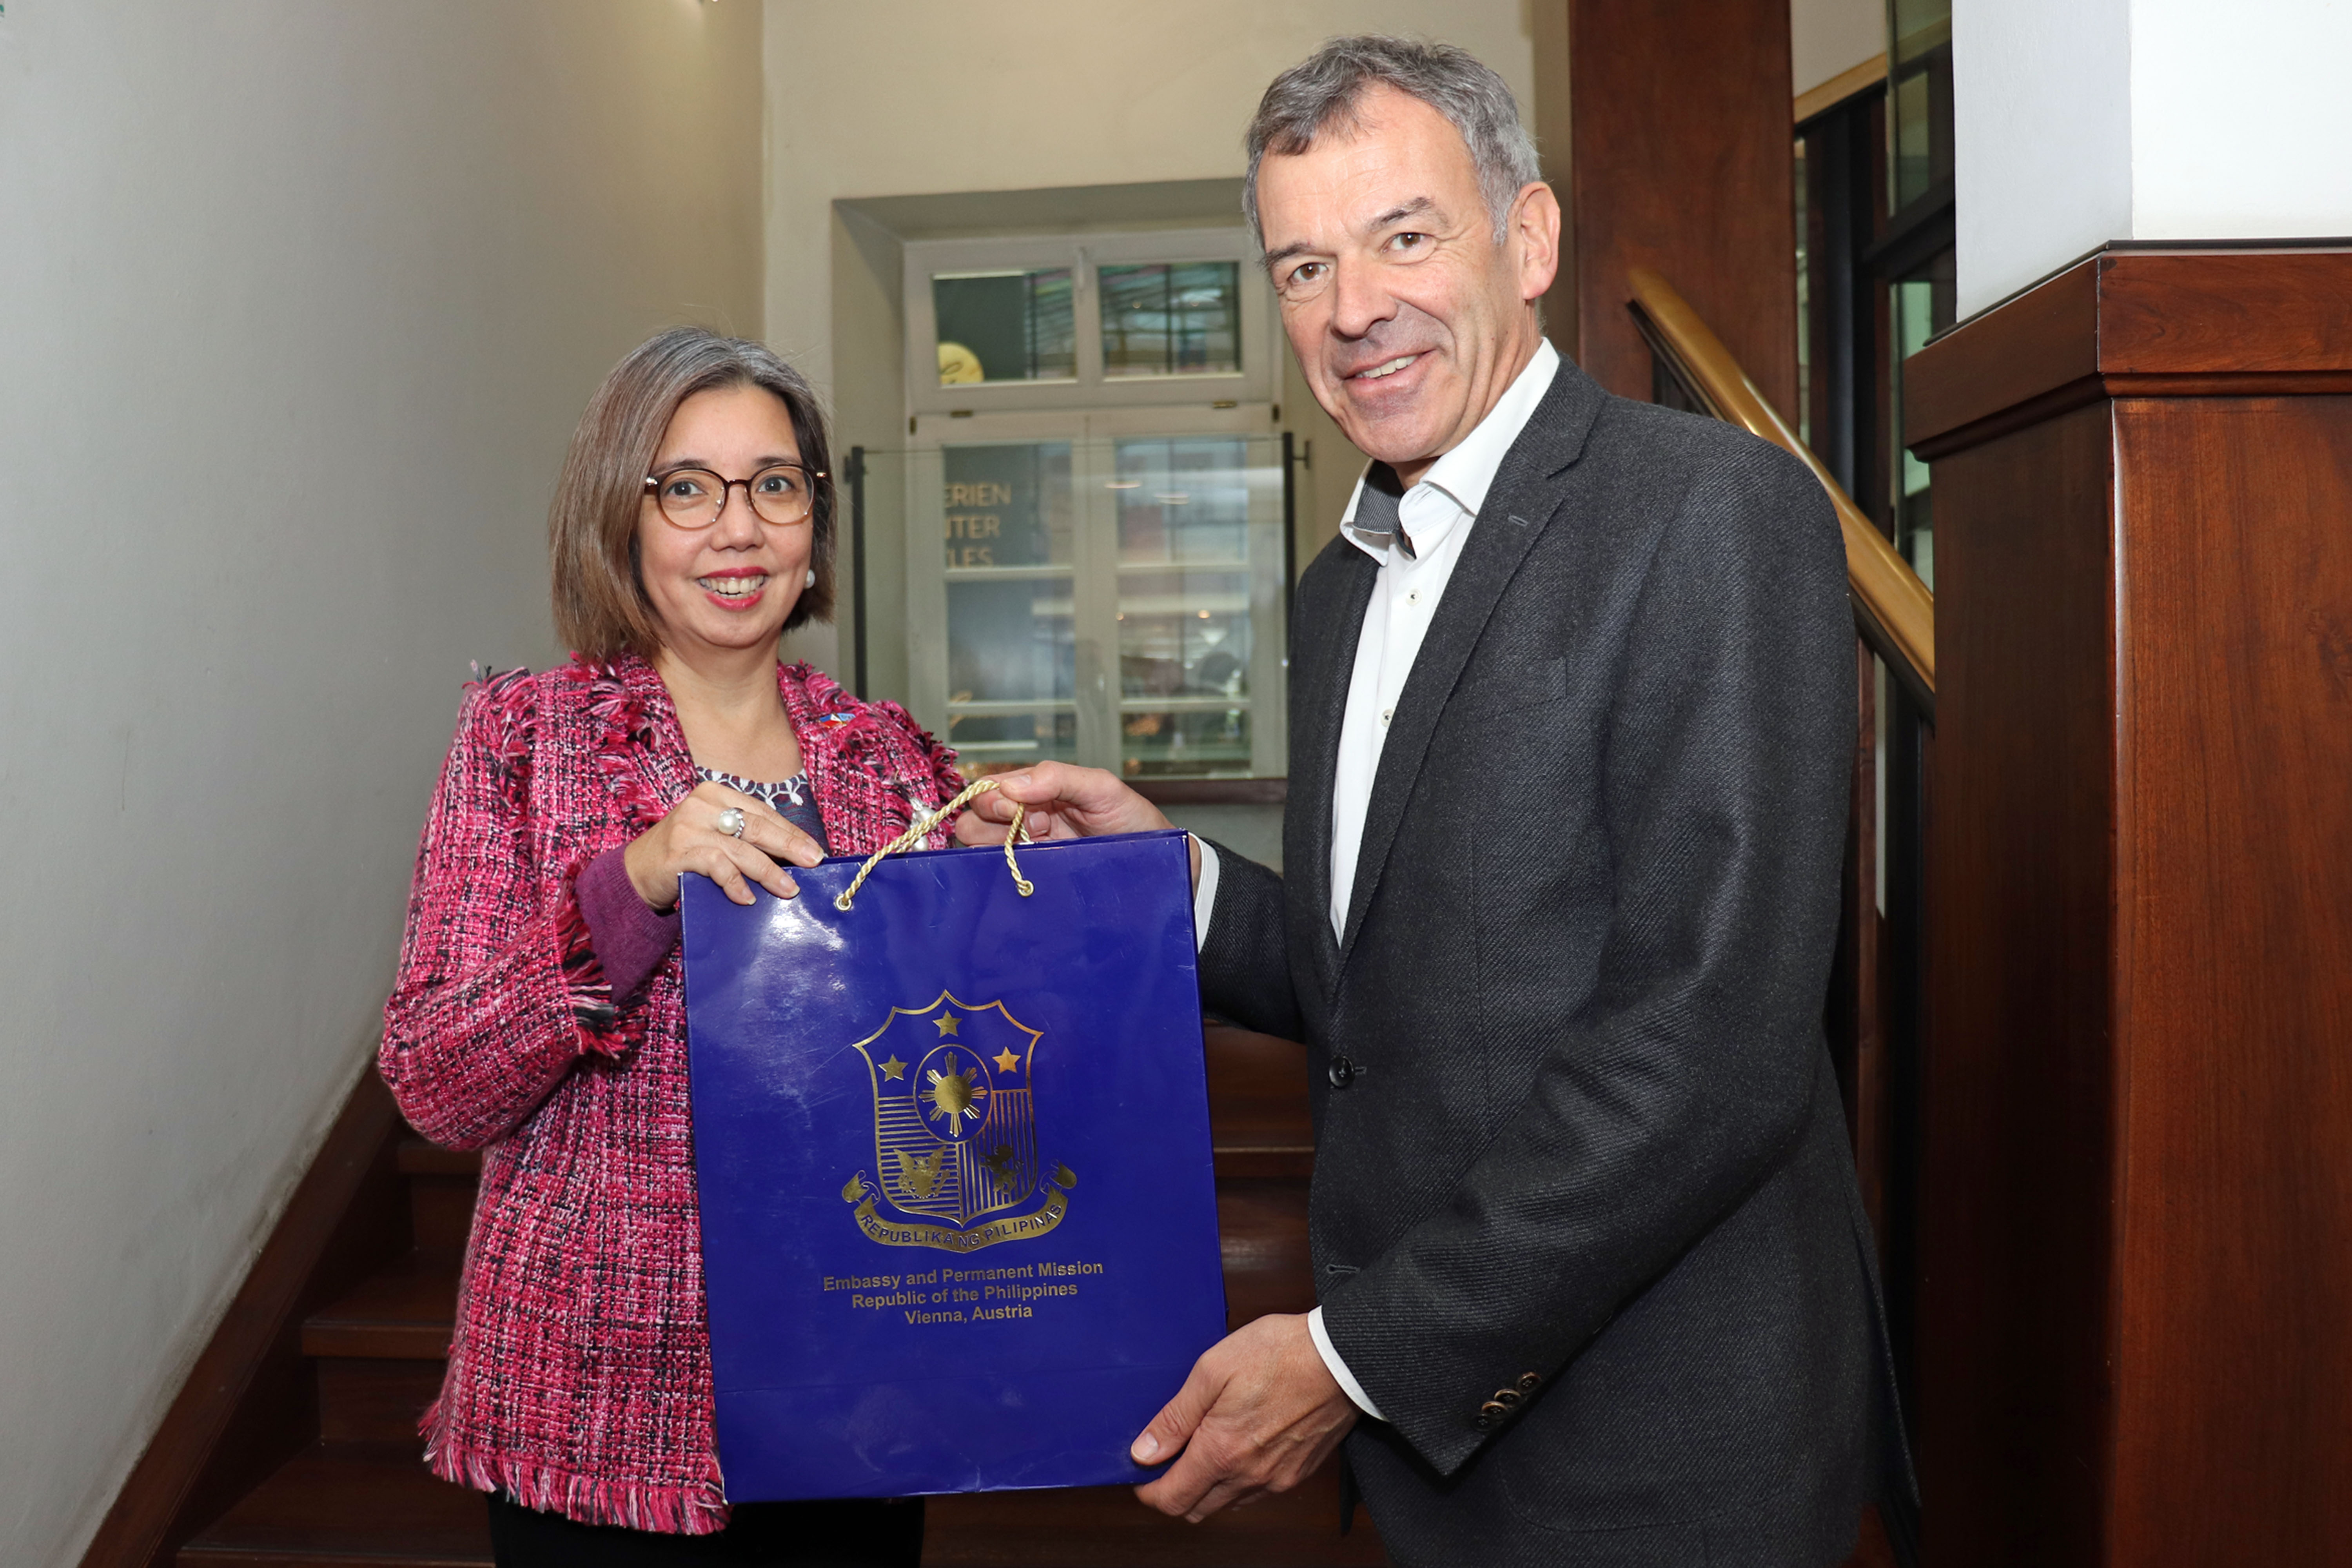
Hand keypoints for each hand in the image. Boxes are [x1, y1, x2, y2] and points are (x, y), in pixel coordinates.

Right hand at [622, 781, 822, 909]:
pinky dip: (735, 883)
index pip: (762, 811)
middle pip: (755, 826)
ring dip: (768, 871)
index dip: (790, 831)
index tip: (814, 850)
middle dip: (788, 846)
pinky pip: (716, 866)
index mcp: (716, 794)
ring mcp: (688, 828)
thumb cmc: (687, 853)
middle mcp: (702, 805)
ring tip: (788, 889)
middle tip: (812, 863)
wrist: (638, 871)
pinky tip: (747, 898)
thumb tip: (795, 854)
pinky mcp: (678, 854)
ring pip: (740, 847)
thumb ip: (746, 836)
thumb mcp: (716, 834)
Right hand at [951, 762, 1200, 888]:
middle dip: (988, 826)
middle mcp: (1026, 825)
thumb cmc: (1135, 823)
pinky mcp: (1035, 887)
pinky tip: (1027, 878)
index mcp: (1038, 794)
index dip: (992, 798)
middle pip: (975, 823)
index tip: (1012, 808)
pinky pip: (1001, 884)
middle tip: (1028, 832)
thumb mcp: (1103, 789)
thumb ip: (1059, 777)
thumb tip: (1011, 784)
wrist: (1162, 869)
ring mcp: (1029, 857)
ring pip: (980, 855)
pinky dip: (1001, 880)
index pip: (990, 791)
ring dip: (995, 853)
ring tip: (1034, 854)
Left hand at [1130, 1313, 1359, 1521]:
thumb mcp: (1213, 1370)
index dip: (1149, 1491)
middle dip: (1174, 1492)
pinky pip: (1256, 1493)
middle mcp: (1248, 1476)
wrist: (1341, 1358)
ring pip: (1227, 1503)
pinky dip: (1237, 1481)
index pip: (1172, 1499)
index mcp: (1221, 1451)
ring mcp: (1275, 1479)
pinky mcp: (1297, 1474)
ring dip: (1207, 1487)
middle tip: (1168, 1459)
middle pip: (1196, 1509)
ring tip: (1203, 1448)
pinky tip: (1238, 1448)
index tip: (1142, 1473)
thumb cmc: (1279, 1353)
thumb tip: (1144, 1452)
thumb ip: (1176, 1417)